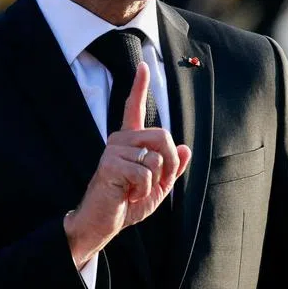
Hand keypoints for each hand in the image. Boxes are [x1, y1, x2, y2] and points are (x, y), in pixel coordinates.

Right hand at [64, 62, 191, 265]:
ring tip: (136, 190)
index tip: (143, 65)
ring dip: (155, 182)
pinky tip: (128, 194)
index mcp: (129, 141)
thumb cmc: (126, 204)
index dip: (140, 86)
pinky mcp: (110, 165)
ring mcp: (113, 150)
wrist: (102, 223)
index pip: (134, 108)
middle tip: (157, 183)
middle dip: (170, 164)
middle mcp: (119, 140)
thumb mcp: (157, 187)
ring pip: (156, 158)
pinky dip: (143, 190)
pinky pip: (145, 173)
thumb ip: (171, 168)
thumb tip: (185, 148)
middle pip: (163, 136)